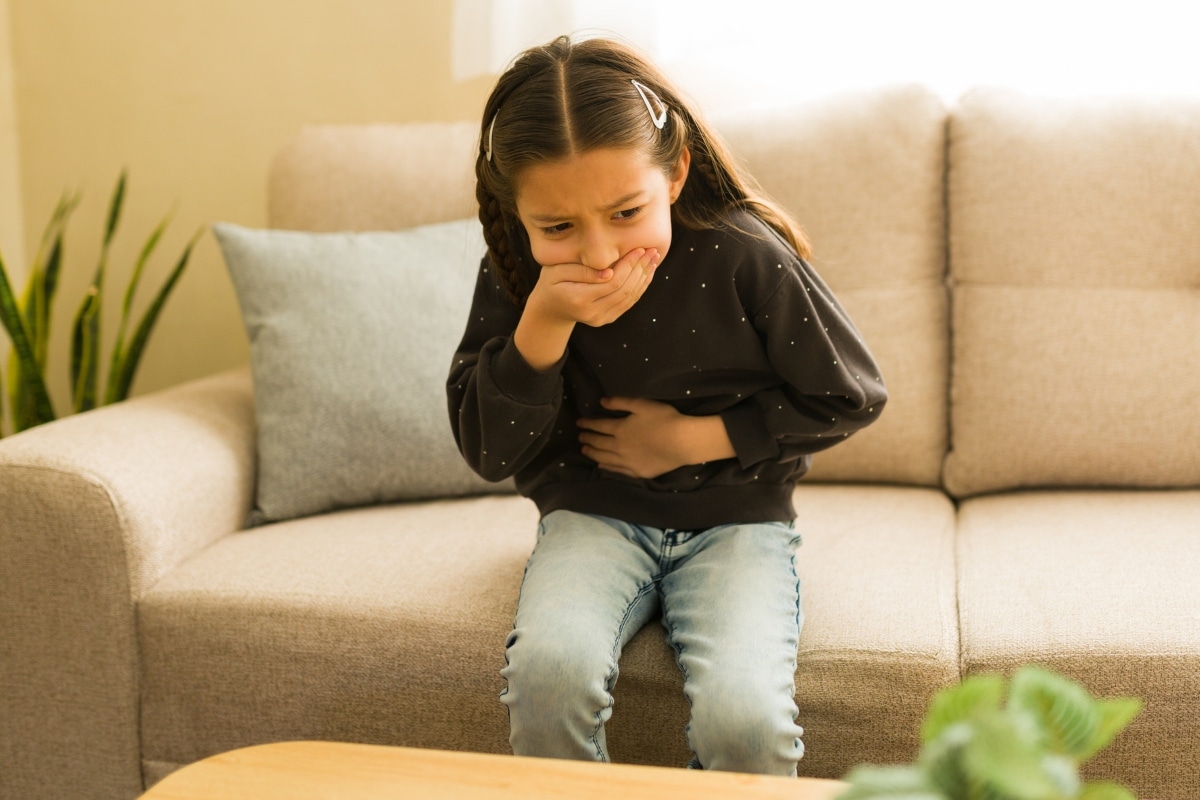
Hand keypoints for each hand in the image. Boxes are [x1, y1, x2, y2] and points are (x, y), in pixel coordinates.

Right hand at [527, 247, 659, 328]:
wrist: (550, 308)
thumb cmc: (551, 282)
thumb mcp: (556, 271)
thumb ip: (581, 271)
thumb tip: (609, 272)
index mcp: (579, 299)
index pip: (612, 282)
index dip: (629, 265)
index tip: (639, 249)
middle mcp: (592, 313)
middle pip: (624, 290)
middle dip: (640, 269)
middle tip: (652, 251)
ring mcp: (601, 319)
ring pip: (629, 297)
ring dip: (644, 278)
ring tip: (653, 259)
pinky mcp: (607, 319)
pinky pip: (628, 303)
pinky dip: (640, 287)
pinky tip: (647, 272)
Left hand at [577, 397, 735, 478]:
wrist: (681, 442)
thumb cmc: (664, 419)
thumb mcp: (642, 405)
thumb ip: (620, 403)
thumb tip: (601, 402)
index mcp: (620, 428)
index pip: (598, 426)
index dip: (587, 424)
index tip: (579, 423)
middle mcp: (619, 446)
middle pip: (599, 443)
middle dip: (587, 439)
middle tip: (580, 437)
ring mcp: (627, 461)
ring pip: (604, 458)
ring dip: (592, 453)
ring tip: (584, 451)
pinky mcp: (636, 472)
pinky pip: (616, 470)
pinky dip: (606, 467)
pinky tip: (601, 465)